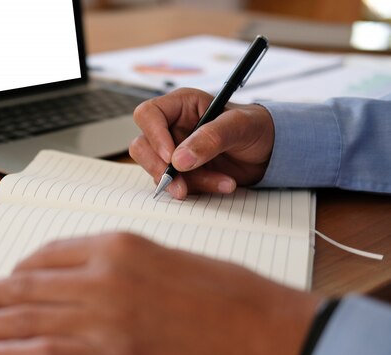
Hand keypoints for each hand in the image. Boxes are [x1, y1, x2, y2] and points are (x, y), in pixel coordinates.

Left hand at [0, 233, 318, 354]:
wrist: (267, 330)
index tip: (5, 278)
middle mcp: (101, 274)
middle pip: (26, 283)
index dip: (19, 269)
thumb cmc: (229, 295)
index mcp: (118, 244)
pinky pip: (44, 353)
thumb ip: (127, 266)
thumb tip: (96, 278)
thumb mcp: (171, 259)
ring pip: (24, 316)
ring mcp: (102, 315)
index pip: (49, 252)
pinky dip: (10, 354)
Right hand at [130, 88, 274, 198]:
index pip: (148, 115)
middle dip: (160, 169)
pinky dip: (200, 189)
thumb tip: (179, 159)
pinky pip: (177, 185)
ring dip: (187, 183)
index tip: (171, 158)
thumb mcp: (240, 126)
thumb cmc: (256, 127)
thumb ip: (211, 138)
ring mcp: (175, 151)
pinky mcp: (183, 172)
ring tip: (222, 183)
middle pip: (143, 147)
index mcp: (181, 105)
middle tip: (180, 186)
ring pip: (158, 170)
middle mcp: (172, 127)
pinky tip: (224, 184)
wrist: (272, 151)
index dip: (154, 136)